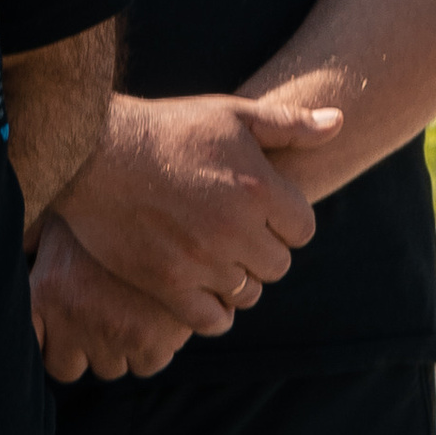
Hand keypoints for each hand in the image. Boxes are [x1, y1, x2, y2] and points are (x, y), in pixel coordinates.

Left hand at [28, 216, 198, 381]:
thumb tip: (27, 252)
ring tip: (138, 313)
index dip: (49, 342)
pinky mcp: (153, 341)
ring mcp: (112, 332)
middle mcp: (72, 316)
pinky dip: (158, 346)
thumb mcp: (64, 217)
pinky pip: (149, 364)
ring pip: (112, 368)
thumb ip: (38, 242)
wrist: (176, 197)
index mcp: (45, 290)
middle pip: (68, 367)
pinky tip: (163, 316)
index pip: (33, 345)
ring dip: (122, 348)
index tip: (65, 332)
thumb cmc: (116, 205)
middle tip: (106, 320)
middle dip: (85, 349)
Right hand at [59, 92, 337, 326]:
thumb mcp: (234, 114)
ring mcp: (200, 260)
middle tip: (242, 237)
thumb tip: (339, 122)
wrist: (97, 153)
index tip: (268, 214)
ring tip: (220, 260)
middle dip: (266, 251)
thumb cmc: (169, 129)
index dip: (288, 222)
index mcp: (259, 189)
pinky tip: (207, 295)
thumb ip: (290, 124)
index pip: (303, 230)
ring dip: (240, 280)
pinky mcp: (166, 283)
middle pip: (278, 264)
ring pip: (247, 292)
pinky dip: (216, 313)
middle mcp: (234, 229)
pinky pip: (210, 319)